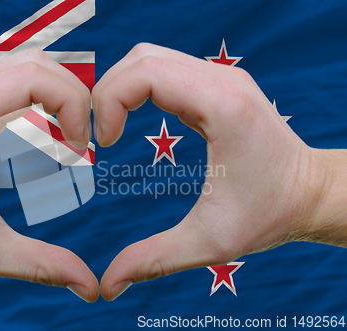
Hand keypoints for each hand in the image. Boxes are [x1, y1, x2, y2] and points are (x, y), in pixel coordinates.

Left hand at [0, 49, 98, 302]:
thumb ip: (41, 265)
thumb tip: (90, 286)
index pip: (35, 77)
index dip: (73, 105)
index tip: (80, 146)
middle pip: (38, 64)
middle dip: (74, 97)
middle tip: (82, 141)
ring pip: (29, 65)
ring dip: (60, 93)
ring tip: (70, 134)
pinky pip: (16, 77)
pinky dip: (43, 95)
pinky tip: (50, 129)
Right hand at [92, 43, 336, 300]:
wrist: (311, 193)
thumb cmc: (270, 214)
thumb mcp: (210, 241)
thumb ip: (154, 260)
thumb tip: (107, 286)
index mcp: (222, 106)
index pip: (145, 73)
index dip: (109, 102)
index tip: (104, 144)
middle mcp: (221, 80)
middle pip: (141, 58)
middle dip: (106, 92)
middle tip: (98, 136)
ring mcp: (220, 77)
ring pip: (149, 58)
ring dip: (120, 88)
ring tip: (110, 128)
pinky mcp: (216, 84)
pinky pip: (164, 68)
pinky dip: (137, 87)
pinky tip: (131, 119)